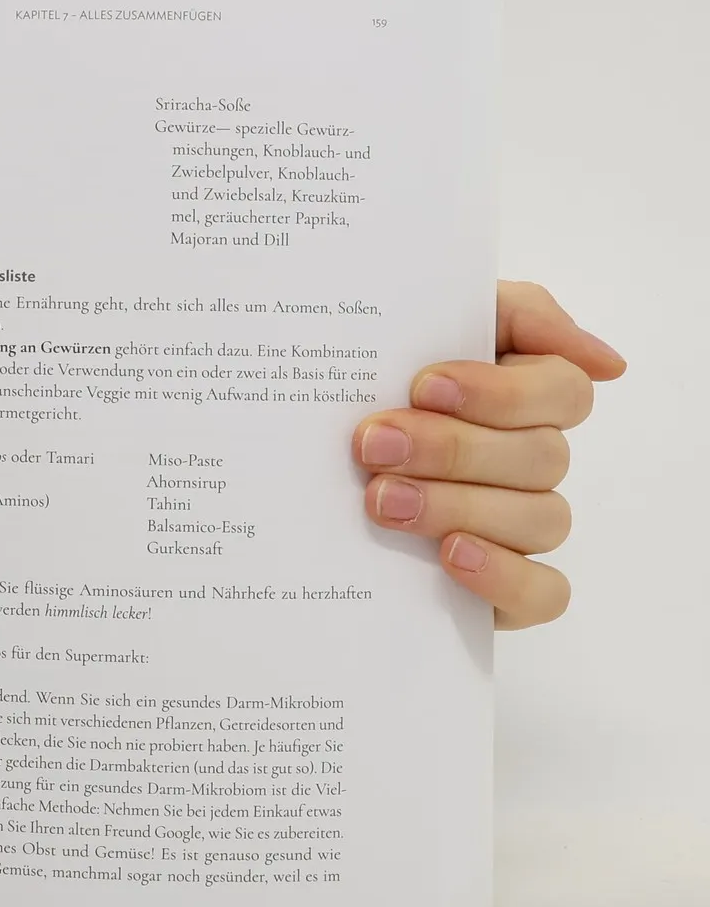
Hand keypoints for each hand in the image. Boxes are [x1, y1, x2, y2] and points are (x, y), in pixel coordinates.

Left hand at [352, 282, 624, 628]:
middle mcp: (534, 462)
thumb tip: (607, 362)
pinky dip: (504, 575)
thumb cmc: (379, 379)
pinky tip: (451, 554)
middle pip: (540, 457)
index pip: (563, 391)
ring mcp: (523, 527)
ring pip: (539, 519)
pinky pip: (544, 593)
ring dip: (458, 506)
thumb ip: (518, 314)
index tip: (424, 386)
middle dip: (452, 449)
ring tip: (380, 500)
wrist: (300, 454)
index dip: (501, 392)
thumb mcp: (429, 319)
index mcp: (528, 397)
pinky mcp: (507, 589)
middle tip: (373, 445)